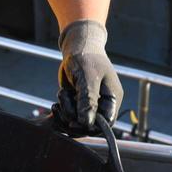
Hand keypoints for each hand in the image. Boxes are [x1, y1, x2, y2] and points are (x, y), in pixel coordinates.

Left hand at [55, 20, 122, 135]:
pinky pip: (70, 114)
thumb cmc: (87, 58)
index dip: (92, 126)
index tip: (76, 122)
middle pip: (90, 124)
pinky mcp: (78, 101)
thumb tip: (87, 123)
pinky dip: (63, 108)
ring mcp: (90, 103)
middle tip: (63, 106)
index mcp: (112, 98)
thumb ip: (88, 100)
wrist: (77, 46)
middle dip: (75, 118)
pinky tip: (60, 97)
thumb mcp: (88, 78)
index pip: (106, 122)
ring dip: (67, 111)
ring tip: (62, 94)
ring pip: (78, 120)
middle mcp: (102, 103)